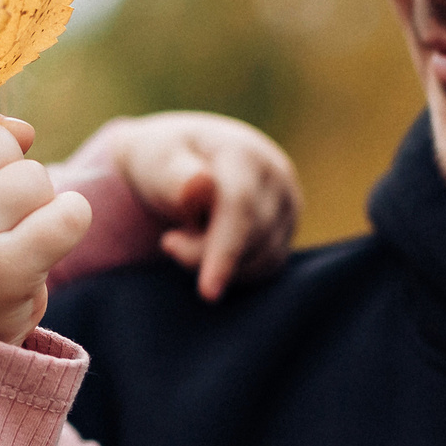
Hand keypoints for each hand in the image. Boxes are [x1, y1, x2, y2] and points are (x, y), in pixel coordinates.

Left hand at [99, 112, 301, 299]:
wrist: (187, 161)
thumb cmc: (166, 164)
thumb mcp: (157, 162)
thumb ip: (174, 176)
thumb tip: (201, 184)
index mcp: (244, 154)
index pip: (240, 206)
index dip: (225, 251)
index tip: (207, 292)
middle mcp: (276, 177)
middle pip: (252, 237)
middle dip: (205, 256)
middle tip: (169, 242)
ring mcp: (287, 204)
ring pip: (264, 258)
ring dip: (220, 264)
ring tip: (185, 237)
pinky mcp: (287, 229)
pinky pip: (267, 267)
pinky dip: (236, 270)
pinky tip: (210, 250)